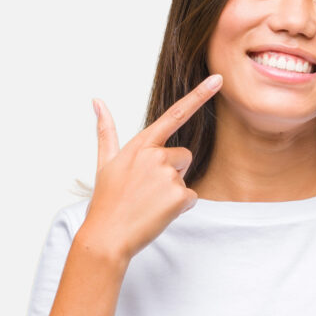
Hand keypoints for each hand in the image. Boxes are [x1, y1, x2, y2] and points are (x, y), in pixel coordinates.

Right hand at [78, 76, 221, 263]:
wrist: (107, 235)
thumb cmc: (107, 200)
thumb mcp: (105, 162)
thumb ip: (106, 131)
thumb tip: (97, 101)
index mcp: (140, 145)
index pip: (174, 115)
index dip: (199, 96)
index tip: (218, 80)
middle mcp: (155, 155)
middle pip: (184, 156)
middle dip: (172, 172)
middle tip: (146, 190)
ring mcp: (168, 175)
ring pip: (186, 178)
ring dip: (173, 191)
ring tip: (148, 202)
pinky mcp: (179, 195)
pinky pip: (191, 198)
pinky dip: (178, 207)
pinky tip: (157, 213)